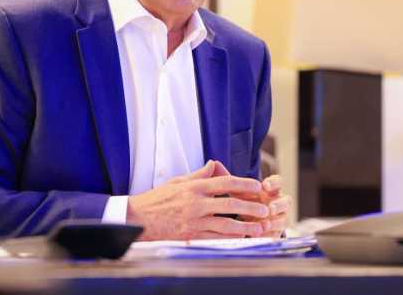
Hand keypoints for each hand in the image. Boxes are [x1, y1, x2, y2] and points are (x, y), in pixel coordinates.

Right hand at [126, 160, 270, 240]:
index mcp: (194, 187)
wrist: (139, 219)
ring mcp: (194, 220)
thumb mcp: (177, 181)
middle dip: (250, 207)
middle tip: (264, 209)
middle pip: (230, 204)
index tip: (256, 186)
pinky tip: (240, 238)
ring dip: (244, 227)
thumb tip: (213, 164)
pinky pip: (215, 237)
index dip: (243, 183)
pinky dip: (229, 238)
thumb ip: (198, 174)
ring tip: (258, 228)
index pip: (224, 182)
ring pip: (226, 224)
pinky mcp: (191, 235)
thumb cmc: (156, 199)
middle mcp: (196, 203)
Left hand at [236, 175, 291, 237]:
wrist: (246, 221)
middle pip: (287, 201)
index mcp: (271, 190)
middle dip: (279, 205)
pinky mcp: (276, 232)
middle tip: (270, 208)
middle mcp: (278, 203)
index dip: (274, 183)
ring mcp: (279, 218)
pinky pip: (276, 234)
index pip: (278, 182)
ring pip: (283, 220)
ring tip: (264, 225)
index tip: (265, 186)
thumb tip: (222, 174)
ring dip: (274, 222)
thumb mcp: (239, 193)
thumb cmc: (244, 201)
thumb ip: (235, 186)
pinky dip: (269, 235)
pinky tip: (261, 235)